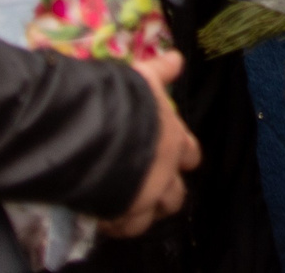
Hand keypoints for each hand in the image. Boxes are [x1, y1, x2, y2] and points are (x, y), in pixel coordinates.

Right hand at [102, 51, 199, 238]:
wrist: (93, 127)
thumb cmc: (122, 98)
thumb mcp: (143, 78)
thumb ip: (161, 72)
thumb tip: (177, 58)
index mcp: (174, 140)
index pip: (191, 154)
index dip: (183, 156)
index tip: (173, 156)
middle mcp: (166, 172)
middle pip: (177, 193)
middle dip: (167, 191)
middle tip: (148, 186)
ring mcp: (146, 195)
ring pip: (154, 214)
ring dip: (144, 210)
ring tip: (127, 205)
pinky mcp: (123, 212)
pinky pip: (126, 227)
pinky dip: (118, 223)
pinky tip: (106, 216)